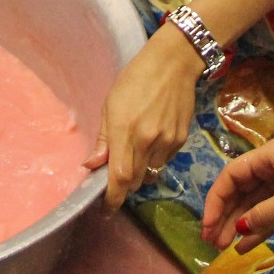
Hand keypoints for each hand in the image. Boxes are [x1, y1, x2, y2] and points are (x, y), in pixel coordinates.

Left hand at [88, 27, 201, 208]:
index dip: (112, 198)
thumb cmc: (135, 79)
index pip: (119, 178)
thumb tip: (91, 166)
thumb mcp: (111, 104)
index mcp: (125, 131)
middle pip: (135, 181)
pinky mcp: (181, 139)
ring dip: (139, 173)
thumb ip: (104, 139)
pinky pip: (164, 162)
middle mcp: (147, 141)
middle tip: (115, 179)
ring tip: (134, 152)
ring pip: (150, 174)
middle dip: (123, 186)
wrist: (174, 63)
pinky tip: (151, 141)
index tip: (105, 209)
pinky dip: (154, 161)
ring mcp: (167, 142)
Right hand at [200, 137, 273, 252]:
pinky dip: (261, 228)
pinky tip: (247, 245)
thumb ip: (264, 215)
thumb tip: (239, 231)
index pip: (230, 177)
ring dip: (241, 225)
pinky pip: (272, 213)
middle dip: (226, 217)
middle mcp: (273, 167)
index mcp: (268, 157)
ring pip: (255, 205)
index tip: (208, 228)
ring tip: (225, 248)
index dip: (215, 202)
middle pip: (240, 192)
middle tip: (213, 244)